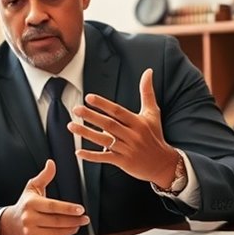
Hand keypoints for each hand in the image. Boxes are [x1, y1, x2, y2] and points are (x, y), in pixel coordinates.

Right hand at [0, 160, 88, 234]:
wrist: (11, 225)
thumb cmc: (25, 205)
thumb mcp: (32, 188)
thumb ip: (44, 176)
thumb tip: (51, 163)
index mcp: (31, 203)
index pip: (52, 206)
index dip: (68, 208)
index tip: (81, 209)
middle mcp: (29, 218)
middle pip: (57, 221)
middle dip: (75, 220)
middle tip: (85, 219)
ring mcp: (30, 233)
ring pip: (57, 233)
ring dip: (71, 229)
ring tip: (77, 224)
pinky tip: (64, 232)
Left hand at [69, 68, 180, 189]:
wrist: (163, 163)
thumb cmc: (155, 134)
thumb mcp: (152, 113)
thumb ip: (147, 92)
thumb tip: (148, 71)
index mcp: (138, 122)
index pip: (118, 111)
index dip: (103, 104)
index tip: (89, 97)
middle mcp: (132, 135)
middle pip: (108, 124)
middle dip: (91, 116)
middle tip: (75, 109)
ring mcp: (127, 149)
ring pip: (104, 140)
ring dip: (86, 133)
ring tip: (70, 126)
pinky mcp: (123, 162)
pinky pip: (105, 158)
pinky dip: (91, 156)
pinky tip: (78, 152)